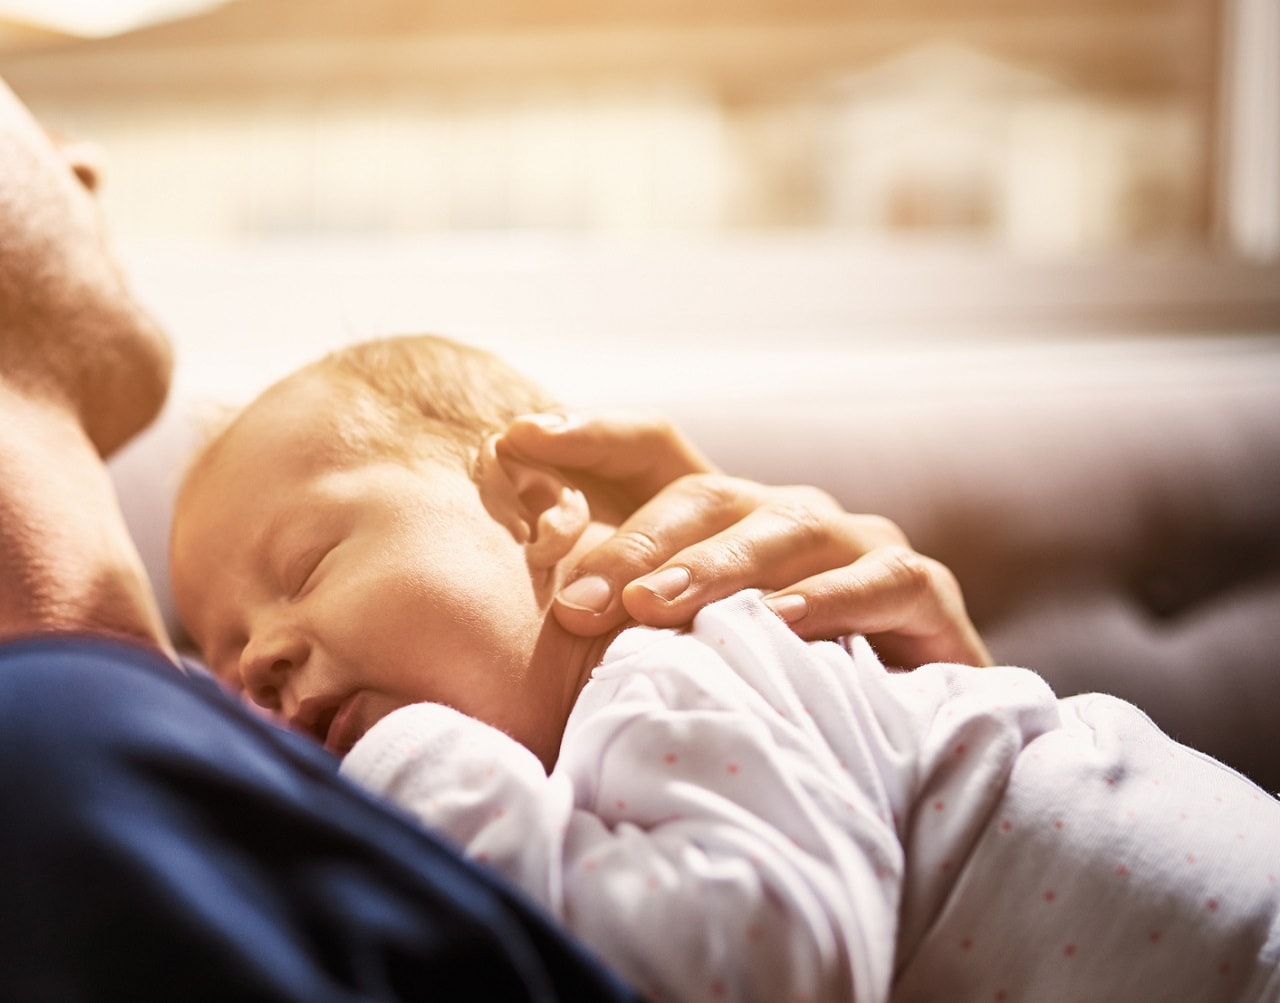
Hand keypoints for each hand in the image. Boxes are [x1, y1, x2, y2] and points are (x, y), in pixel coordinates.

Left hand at [503, 412, 990, 667]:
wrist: (898, 749)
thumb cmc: (761, 693)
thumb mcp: (674, 653)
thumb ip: (610, 620)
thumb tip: (532, 606)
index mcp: (722, 517)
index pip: (652, 449)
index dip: (589, 434)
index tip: (518, 437)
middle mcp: (785, 514)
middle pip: (705, 496)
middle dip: (634, 546)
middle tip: (576, 603)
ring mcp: (857, 545)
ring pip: (784, 531)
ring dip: (716, 569)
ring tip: (655, 608)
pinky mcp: (923, 591)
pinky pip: (879, 582)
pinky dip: (830, 599)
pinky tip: (782, 621)